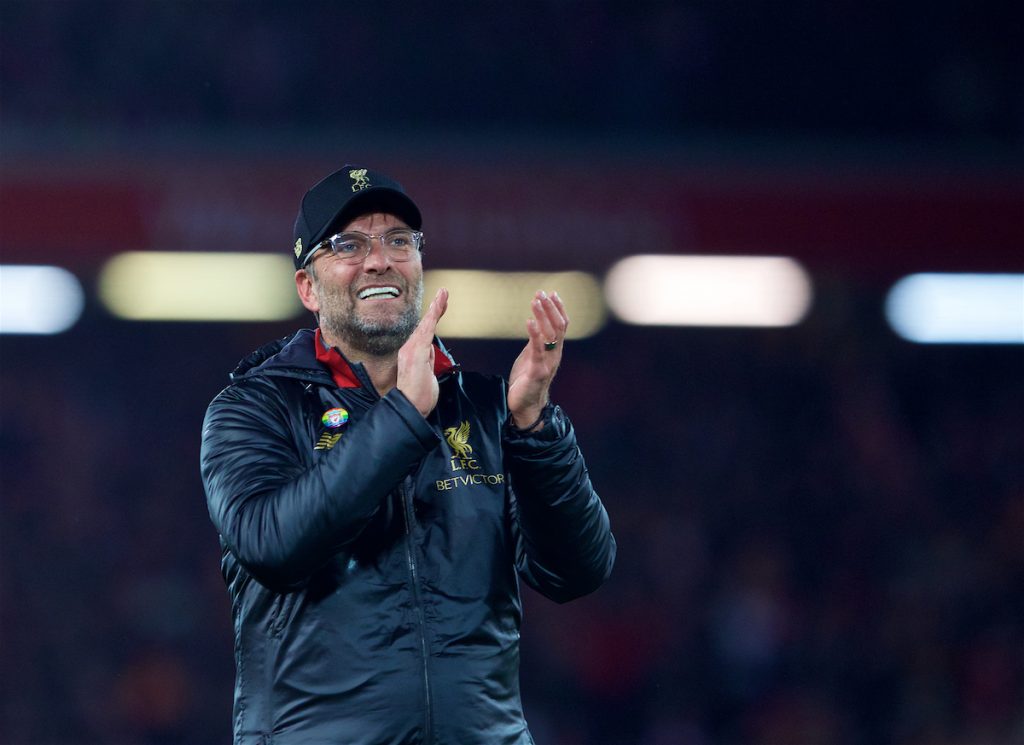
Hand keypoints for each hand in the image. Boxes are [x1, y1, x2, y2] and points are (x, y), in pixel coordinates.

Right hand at [397, 288, 447, 416]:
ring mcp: (410, 350)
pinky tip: (438, 307)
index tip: (441, 305)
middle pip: (425, 325)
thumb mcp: (427, 375)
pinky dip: (432, 317)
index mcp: (412, 354)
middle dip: (436, 308)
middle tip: (444, 293)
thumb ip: (427, 360)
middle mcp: (408, 349)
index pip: (425, 332)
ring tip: (443, 295)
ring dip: (436, 308)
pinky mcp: (415, 353)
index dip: (433, 317)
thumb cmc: (419, 396)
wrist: (411, 408)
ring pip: (426, 325)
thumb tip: (429, 349)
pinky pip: (426, 331)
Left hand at [507, 290, 568, 429]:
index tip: (552, 293)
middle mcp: (554, 355)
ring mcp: (547, 363)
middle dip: (550, 308)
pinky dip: (534, 333)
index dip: (558, 308)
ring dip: (542, 315)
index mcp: (554, 351)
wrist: (526, 407)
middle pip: (558, 327)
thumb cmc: (527, 381)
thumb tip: (535, 322)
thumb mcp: (531, 356)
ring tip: (535, 301)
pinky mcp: (537, 371)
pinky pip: (537, 350)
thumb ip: (536, 342)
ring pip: (550, 335)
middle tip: (541, 293)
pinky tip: (528, 321)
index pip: (562, 325)